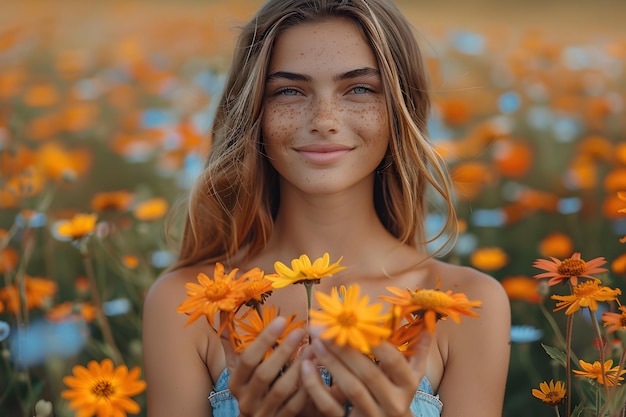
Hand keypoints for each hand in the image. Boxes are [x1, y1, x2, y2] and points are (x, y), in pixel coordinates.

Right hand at [221, 316, 308, 416]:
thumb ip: (234, 344)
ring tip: (312, 349)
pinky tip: (315, 371)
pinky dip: (305, 388)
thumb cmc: (249, 391)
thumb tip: (223, 312)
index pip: (247, 359)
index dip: (264, 339)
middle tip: (300, 331)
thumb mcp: (239, 371)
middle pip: (264, 374)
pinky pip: (293, 406)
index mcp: (236, 383)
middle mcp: (245, 400)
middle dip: (283, 351)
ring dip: (298, 368)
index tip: (281, 320)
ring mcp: (262, 414)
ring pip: (281, 390)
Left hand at [300, 330, 430, 416]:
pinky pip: (331, 407)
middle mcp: (393, 403)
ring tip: (315, 341)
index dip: (375, 342)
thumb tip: (429, 322)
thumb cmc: (399, 398)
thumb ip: (418, 351)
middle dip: (344, 348)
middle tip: (323, 327)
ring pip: (350, 388)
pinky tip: (306, 366)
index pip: (394, 361)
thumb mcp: (412, 378)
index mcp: (408, 386)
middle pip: (368, 373)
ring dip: (330, 362)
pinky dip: (316, 386)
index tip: (354, 322)